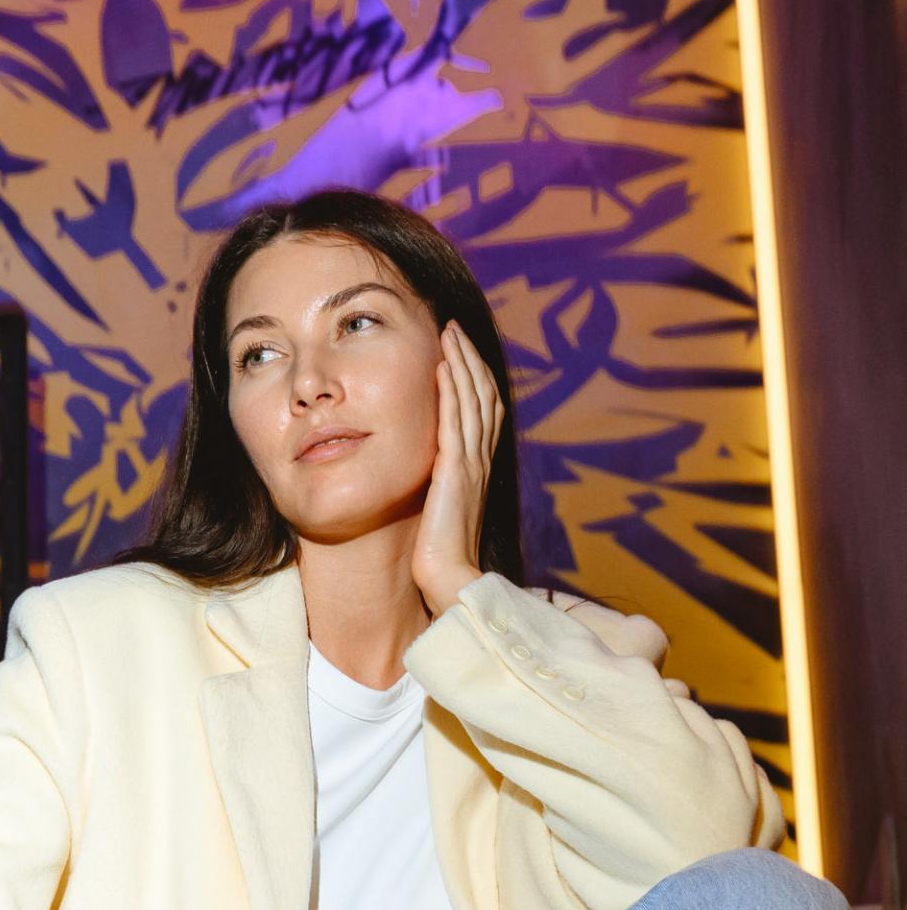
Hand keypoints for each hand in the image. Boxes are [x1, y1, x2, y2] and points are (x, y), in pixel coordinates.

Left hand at [411, 320, 504, 619]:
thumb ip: (438, 483)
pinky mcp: (456, 475)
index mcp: (476, 468)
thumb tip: (426, 468)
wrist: (450, 582)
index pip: (481, 409)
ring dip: (460, 363)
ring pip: (472, 401)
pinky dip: (451, 392)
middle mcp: (480, 461)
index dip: (472, 375)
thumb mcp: (439, 508)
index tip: (456, 349)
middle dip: (469, 358)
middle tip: (453, 327)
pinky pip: (455, 424)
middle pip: (482, 395)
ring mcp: (470, 466)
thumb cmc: (439, 555)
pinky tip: (441, 368)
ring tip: (448, 334)